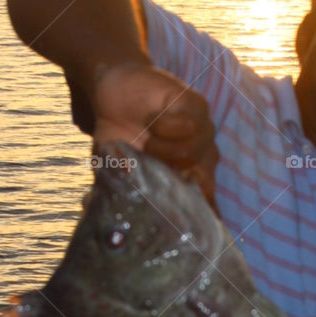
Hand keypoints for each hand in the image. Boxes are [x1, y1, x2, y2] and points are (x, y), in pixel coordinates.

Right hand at [92, 64, 218, 206]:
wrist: (112, 91)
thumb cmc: (117, 134)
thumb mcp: (114, 166)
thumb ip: (121, 184)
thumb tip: (129, 194)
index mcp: (186, 178)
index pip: (203, 204)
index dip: (197, 214)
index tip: (183, 225)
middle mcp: (200, 159)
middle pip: (203, 183)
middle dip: (176, 184)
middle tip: (152, 175)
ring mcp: (202, 133)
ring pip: (193, 153)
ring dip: (165, 151)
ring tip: (146, 144)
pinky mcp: (197, 107)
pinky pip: (191, 125)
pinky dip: (168, 127)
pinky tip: (154, 122)